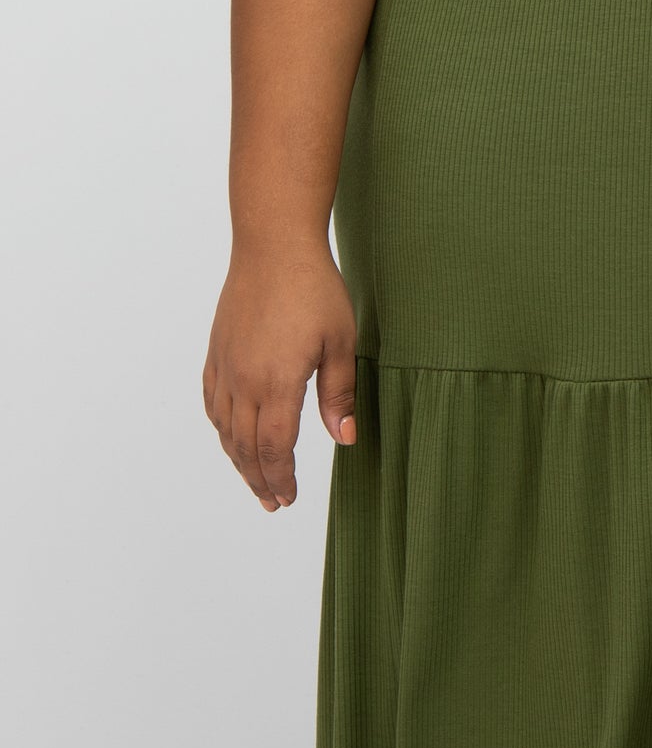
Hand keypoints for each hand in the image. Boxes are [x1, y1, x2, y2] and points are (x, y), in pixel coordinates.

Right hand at [202, 246, 356, 510]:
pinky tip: (229, 434)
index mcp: (276, 383)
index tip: (288, 498)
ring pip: (224, 428)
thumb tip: (344, 439)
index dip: (280, 477)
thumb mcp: (341, 341)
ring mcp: (225, 365)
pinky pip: (211, 400)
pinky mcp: (216, 350)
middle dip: (259, 479)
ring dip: (237, 459)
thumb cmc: (314, 288)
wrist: (273, 244)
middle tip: (272, 503)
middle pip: (245, 446)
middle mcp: (243, 380)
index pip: (273, 447)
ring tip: (253, 479)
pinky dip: (220, 426)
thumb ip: (340, 394)